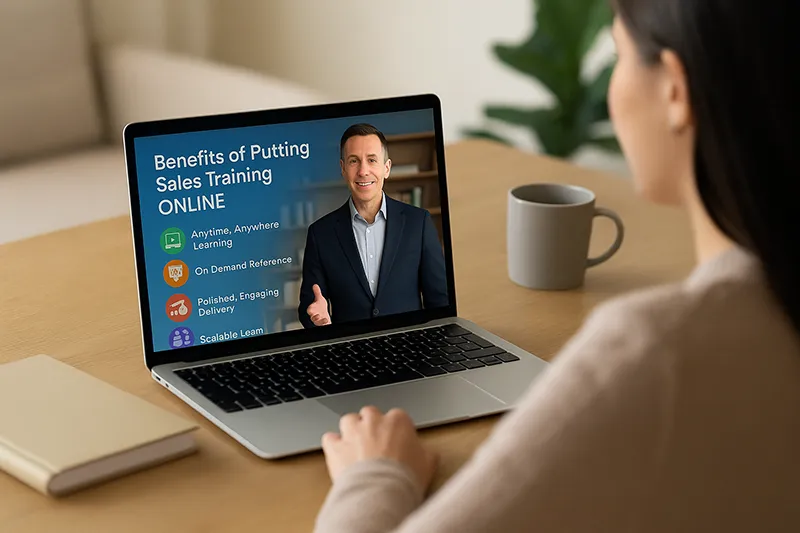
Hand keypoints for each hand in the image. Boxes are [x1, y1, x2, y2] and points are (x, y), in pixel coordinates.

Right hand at [307, 284, 330, 325]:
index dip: (310, 308)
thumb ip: (317, 292)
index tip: (311, 308)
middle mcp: (315, 316)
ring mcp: (319, 321)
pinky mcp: (323, 324)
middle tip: (316, 316)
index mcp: (312, 310)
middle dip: (314, 317)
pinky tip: (327, 322)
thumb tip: (315, 285)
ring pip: (317, 322)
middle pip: (312, 317)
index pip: (309, 309)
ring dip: (320, 322)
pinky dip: (324, 324)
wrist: (324, 315)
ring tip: (325, 320)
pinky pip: (323, 325)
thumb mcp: (319, 299)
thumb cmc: (320, 308)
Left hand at [321, 406, 438, 492]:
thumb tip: (427, 454)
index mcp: (398, 421)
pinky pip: (330, 438)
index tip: (396, 442)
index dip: (396, 430)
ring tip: (356, 446)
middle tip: (375, 443)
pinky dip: (333, 444)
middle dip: (371, 425)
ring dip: (351, 430)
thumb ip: (426, 453)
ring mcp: (352, 432)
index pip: (396, 416)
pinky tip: (338, 453)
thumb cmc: (405, 478)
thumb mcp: (428, 465)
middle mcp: (374, 421)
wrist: (381, 493)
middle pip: (370, 413)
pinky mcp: (336, 447)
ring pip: (348, 420)